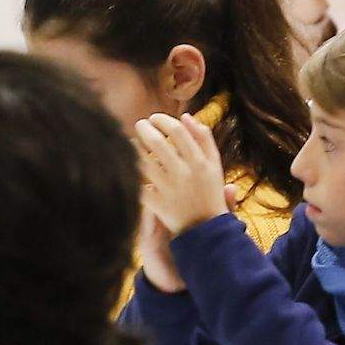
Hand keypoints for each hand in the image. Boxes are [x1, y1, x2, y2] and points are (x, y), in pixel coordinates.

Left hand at [132, 113, 230, 240]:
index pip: (177, 131)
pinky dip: (131, 171)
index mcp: (199, 162)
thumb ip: (204, 138)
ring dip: (134, 147)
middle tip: (140, 124)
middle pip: (157, 142)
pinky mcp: (158, 204)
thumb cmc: (209, 191)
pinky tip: (129, 163)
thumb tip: (186, 116)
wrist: (206, 228)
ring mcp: (169, 189)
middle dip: (144, 128)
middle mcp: (184, 173)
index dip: (162, 120)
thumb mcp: (215, 164)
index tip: (154, 118)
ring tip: (132, 141)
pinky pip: (138, 184)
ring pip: (143, 162)